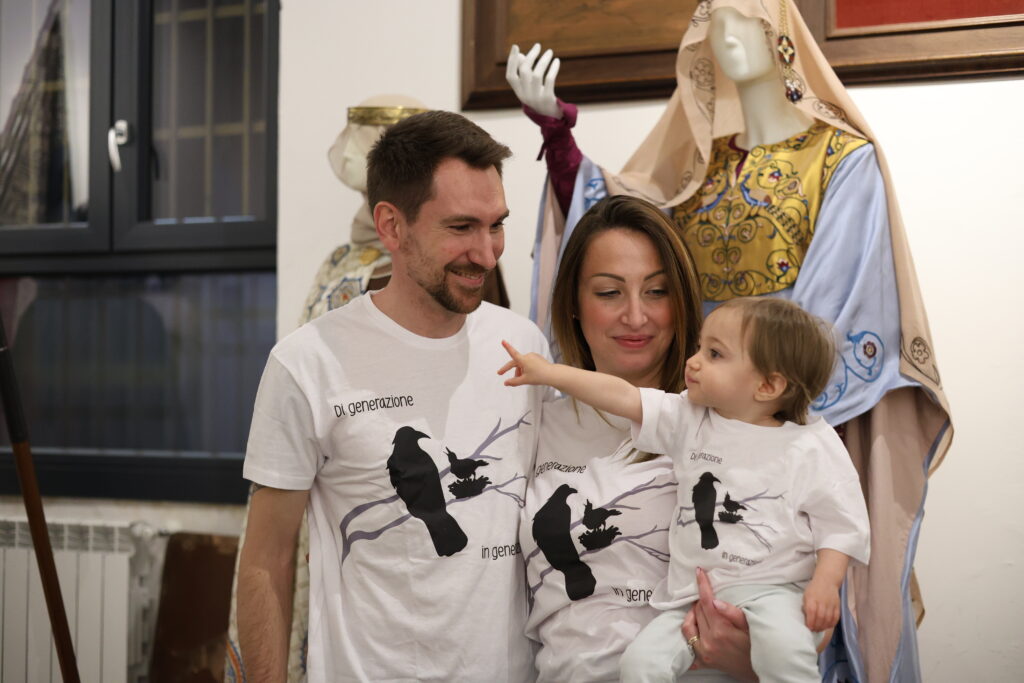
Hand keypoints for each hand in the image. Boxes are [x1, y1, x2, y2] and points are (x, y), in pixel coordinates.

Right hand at [498, 340, 552, 386]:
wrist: (552, 374)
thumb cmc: (539, 376)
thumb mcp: (525, 380)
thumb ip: (514, 382)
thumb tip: (505, 383)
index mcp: (524, 360)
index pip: (513, 353)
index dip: (507, 347)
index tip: (503, 341)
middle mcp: (528, 356)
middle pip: (515, 362)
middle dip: (508, 369)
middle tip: (500, 373)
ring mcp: (533, 356)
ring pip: (521, 363)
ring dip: (518, 370)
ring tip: (520, 379)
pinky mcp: (537, 358)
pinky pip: (527, 362)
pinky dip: (525, 368)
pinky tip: (528, 375)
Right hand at [506, 43, 561, 117]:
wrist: (551, 118)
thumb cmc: (540, 98)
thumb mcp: (530, 87)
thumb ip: (524, 73)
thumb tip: (521, 55)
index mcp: (518, 92)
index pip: (510, 75)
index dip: (511, 61)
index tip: (516, 46)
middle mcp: (525, 95)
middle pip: (524, 71)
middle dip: (531, 56)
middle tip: (538, 46)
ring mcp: (536, 98)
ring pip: (536, 75)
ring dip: (543, 60)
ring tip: (550, 52)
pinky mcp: (547, 99)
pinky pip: (549, 80)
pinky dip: (553, 68)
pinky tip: (557, 61)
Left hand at [681, 567, 756, 681]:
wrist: (758, 670)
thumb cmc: (756, 645)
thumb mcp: (751, 627)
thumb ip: (734, 613)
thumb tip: (716, 601)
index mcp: (721, 630)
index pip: (706, 601)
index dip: (702, 585)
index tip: (699, 572)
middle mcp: (709, 641)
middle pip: (697, 611)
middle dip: (701, 600)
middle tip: (708, 596)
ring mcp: (704, 652)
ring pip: (688, 625)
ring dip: (692, 614)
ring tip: (702, 610)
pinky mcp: (702, 660)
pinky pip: (687, 643)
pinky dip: (689, 632)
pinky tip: (695, 626)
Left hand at [803, 577, 840, 631]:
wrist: (827, 580)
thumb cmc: (814, 589)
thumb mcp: (806, 595)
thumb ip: (806, 606)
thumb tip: (807, 618)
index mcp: (812, 598)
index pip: (811, 612)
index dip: (810, 622)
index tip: (809, 627)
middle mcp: (822, 602)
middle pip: (820, 617)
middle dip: (817, 626)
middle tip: (814, 630)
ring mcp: (831, 604)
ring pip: (828, 619)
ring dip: (824, 627)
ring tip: (820, 629)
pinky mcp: (837, 605)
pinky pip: (836, 617)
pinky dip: (832, 624)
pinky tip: (827, 626)